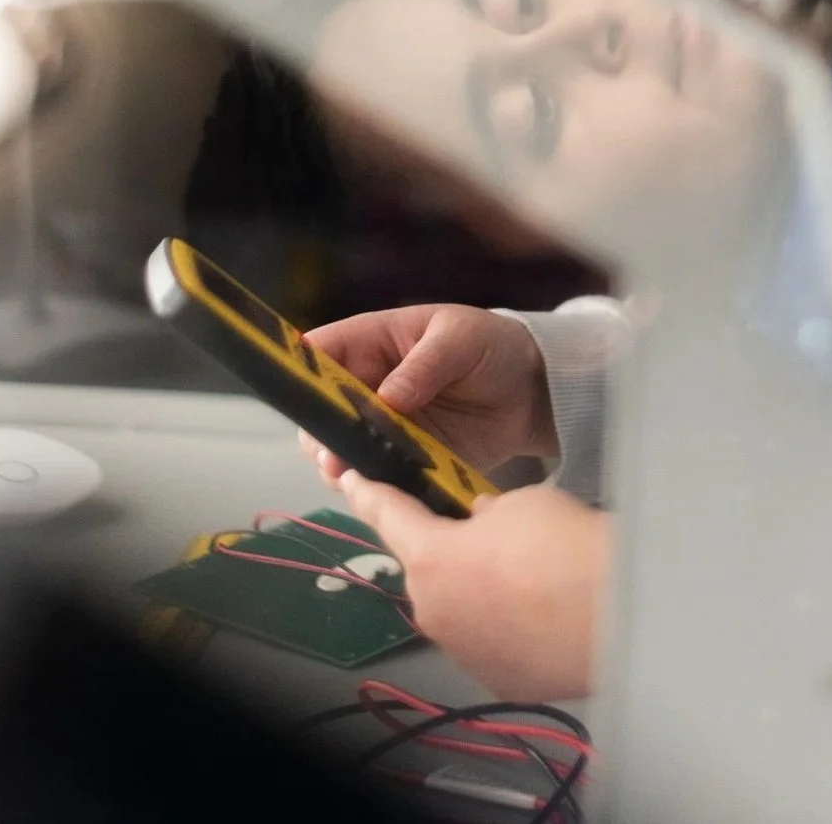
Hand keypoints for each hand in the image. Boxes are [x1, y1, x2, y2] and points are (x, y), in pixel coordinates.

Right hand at [301, 304, 553, 476]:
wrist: (532, 390)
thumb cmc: (490, 346)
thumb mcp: (459, 339)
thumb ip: (425, 365)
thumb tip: (387, 397)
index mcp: (371, 343)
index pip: (320, 351)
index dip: (301, 370)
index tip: (299, 396)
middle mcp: (367, 386)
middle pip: (321, 408)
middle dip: (318, 430)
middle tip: (329, 453)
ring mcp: (383, 426)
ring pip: (341, 446)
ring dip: (339, 461)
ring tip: (348, 474)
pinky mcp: (405, 460)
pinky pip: (377, 475)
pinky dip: (373, 485)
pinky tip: (377, 492)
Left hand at [336, 471, 605, 702]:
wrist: (618, 617)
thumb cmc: (564, 547)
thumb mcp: (520, 502)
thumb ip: (486, 511)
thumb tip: (481, 524)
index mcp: (429, 558)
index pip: (386, 514)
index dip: (367, 493)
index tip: (352, 481)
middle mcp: (433, 610)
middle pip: (428, 570)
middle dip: (449, 551)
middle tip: (490, 537)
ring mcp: (463, 651)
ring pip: (459, 610)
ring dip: (479, 593)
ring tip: (529, 581)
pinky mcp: (496, 679)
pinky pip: (490, 643)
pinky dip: (506, 628)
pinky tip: (542, 617)